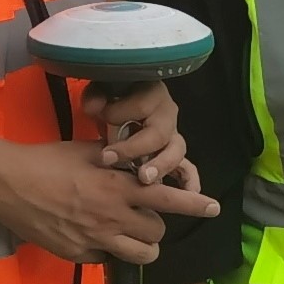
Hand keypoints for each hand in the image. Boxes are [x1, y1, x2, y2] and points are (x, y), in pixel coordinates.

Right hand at [0, 137, 219, 265]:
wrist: (8, 184)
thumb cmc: (46, 161)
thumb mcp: (86, 152)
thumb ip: (116, 161)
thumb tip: (134, 163)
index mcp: (117, 187)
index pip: (167, 199)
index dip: (194, 203)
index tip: (214, 207)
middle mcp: (112, 217)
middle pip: (158, 233)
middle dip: (154, 224)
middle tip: (140, 214)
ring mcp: (96, 240)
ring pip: (141, 255)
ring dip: (142, 244)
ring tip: (130, 234)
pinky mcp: (79, 255)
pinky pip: (108, 259)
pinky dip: (109, 249)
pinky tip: (93, 235)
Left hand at [82, 82, 197, 189]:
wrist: (121, 105)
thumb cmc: (113, 98)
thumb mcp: (101, 91)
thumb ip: (96, 96)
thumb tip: (93, 107)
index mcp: (152, 94)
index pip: (139, 106)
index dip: (118, 113)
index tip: (98, 117)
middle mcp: (167, 115)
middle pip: (159, 133)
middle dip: (136, 148)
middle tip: (112, 159)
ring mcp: (172, 136)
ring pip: (175, 152)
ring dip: (160, 166)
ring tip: (144, 178)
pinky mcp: (172, 154)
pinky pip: (186, 168)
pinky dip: (189, 180)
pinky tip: (189, 191)